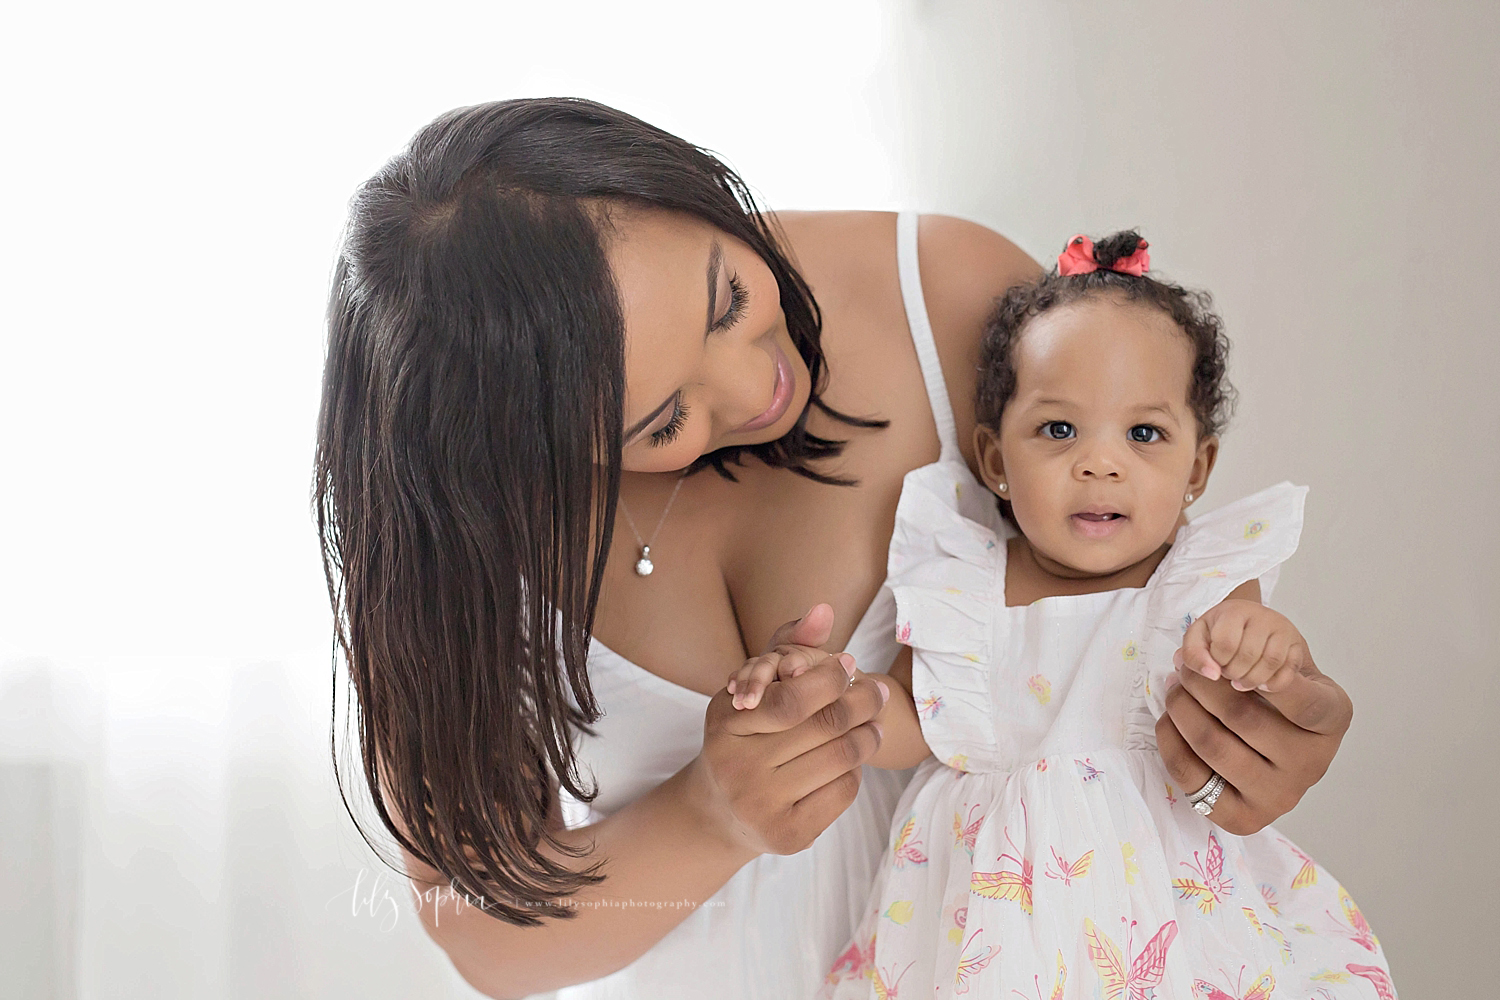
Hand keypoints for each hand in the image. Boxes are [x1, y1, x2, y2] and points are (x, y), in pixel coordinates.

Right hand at [687, 605, 887, 855]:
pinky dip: (854, 771)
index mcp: (726, 724)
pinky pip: (842, 793)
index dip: (830, 678)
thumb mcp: (752, 686)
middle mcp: (738, 768)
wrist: (718, 810)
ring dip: (866, 736)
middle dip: (861, 703)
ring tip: (872, 724)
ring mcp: (761, 806)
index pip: (793, 699)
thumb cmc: (743, 734)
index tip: (850, 665)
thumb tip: (825, 609)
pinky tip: (850, 760)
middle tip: (876, 691)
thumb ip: (787, 643)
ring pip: (841, 759)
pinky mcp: (786, 836)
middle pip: (825, 727)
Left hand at [1155, 649, 1352, 835]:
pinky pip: (1192, 775)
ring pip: (1212, 745)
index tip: (1225, 662)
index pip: (1302, 701)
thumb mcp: (1288, 667)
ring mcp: (1280, 796)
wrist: (1279, 750)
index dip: (1259, 676)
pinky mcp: (1244, 819)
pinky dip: (1170, 740)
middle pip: (1242, 717)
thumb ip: (1259, 658)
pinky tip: (1170, 720)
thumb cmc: (1278, 697)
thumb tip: (1197, 657)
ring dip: (1181, 709)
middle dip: (1199, 684)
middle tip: (1183, 668)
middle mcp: (1312, 763)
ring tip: (1173, 690)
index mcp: (1332, 719)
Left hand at [1177, 599, 1307, 692]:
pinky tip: (1262, 685)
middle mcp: (1263, 615)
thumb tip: (1212, 675)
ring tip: (1242, 682)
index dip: (1218, 662)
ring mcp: (1283, 629)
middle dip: (1234, 673)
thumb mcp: (1198, 638)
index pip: (1225, 643)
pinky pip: (1290, 671)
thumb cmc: (1220, 632)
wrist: (1248, 624)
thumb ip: (1193, 655)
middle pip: (1248, 655)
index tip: (1216, 664)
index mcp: (1234, 610)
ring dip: (1253, 680)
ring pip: (1271, 662)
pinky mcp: (1297, 644)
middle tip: (1229, 675)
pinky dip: (1274, 684)